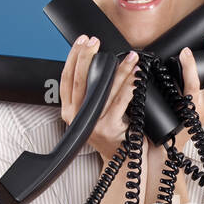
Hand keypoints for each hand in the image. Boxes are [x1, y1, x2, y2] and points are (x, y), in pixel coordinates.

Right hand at [59, 34, 142, 162]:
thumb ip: (91, 96)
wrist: (124, 164)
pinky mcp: (109, 129)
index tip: (82, 40)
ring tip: (129, 56)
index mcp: (70, 113)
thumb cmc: (114, 136)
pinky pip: (120, 102)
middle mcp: (78, 119)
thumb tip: (98, 65)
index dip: (73, 58)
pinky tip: (136, 77)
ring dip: (118, 70)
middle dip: (87, 56)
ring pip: (103, 90)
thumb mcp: (95, 116)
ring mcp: (92, 125)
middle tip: (95, 40)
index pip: (67, 79)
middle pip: (80, 81)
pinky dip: (129, 87)